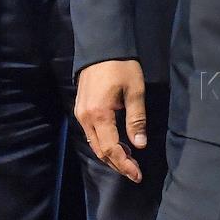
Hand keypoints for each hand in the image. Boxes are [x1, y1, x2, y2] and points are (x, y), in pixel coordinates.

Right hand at [74, 59, 146, 182]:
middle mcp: (85, 117)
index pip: (111, 149)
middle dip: (117, 163)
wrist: (101, 44)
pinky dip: (103, 142)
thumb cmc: (121, 65)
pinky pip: (90, 133)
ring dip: (110, 154)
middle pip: (100, 150)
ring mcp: (80, 112)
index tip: (138, 175)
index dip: (125, 164)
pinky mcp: (80, 107)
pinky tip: (117, 142)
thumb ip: (136, 119)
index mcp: (99, 114)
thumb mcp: (135, 90)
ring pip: (94, 143)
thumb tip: (139, 146)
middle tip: (135, 171)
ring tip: (129, 159)